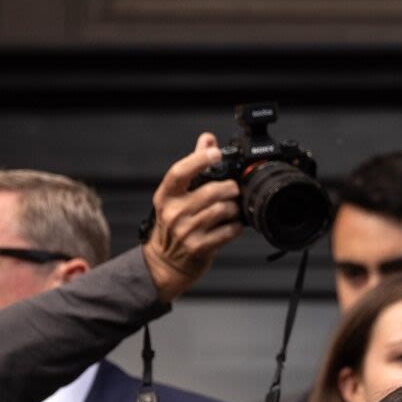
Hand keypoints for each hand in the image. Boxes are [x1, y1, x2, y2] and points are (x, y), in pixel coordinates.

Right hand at [142, 134, 243, 302]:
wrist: (166, 262)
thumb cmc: (173, 224)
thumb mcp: (175, 196)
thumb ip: (193, 166)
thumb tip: (207, 139)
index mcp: (166, 195)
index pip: (180, 172)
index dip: (199, 159)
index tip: (215, 152)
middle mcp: (174, 212)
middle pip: (211, 191)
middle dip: (229, 188)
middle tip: (233, 189)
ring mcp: (186, 231)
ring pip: (222, 210)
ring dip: (234, 207)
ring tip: (233, 207)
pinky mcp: (199, 247)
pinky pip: (227, 231)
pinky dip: (236, 225)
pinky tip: (233, 223)